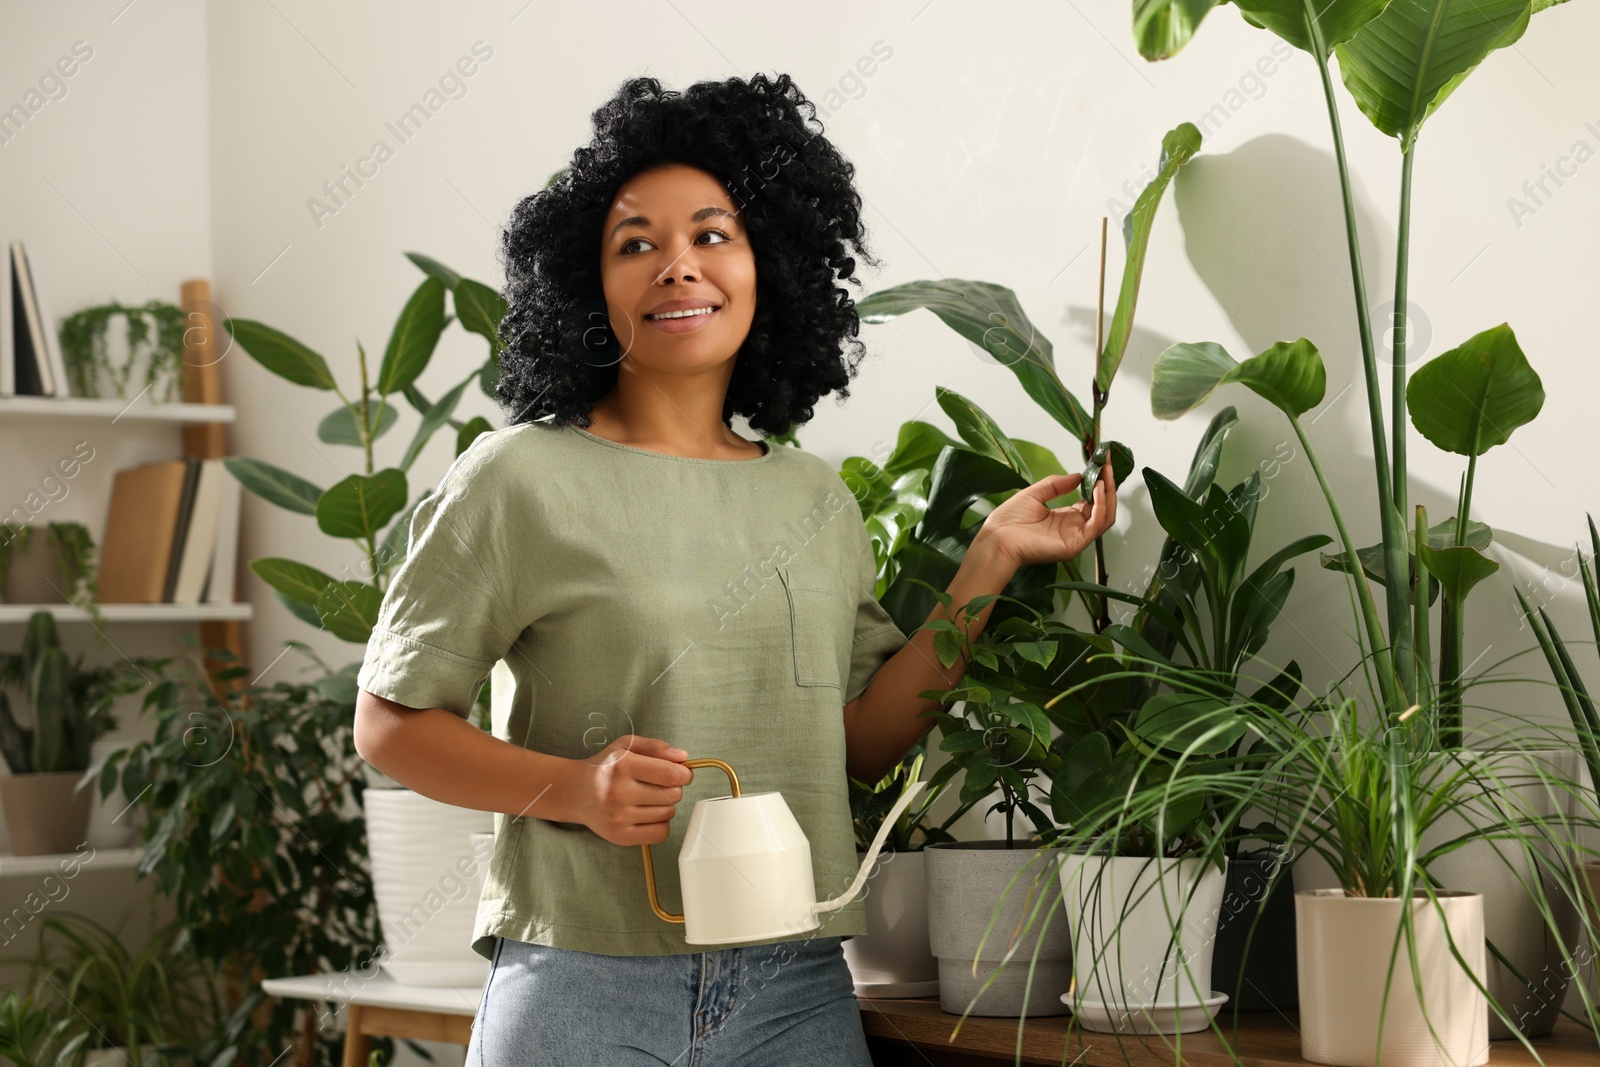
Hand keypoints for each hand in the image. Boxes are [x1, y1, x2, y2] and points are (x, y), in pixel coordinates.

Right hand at [563, 735, 693, 846]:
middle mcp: (619, 792)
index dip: (684, 774)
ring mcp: (618, 817)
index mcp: (622, 766)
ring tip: (649, 797)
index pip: (670, 774)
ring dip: (666, 805)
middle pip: (673, 795)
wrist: (575, 792)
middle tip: (661, 784)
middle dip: (674, 787)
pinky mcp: (619, 836)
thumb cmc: (605, 767)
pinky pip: (660, 833)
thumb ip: (656, 747)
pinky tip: (649, 813)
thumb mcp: (626, 745)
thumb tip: (683, 757)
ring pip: (668, 813)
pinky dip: (661, 823)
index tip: (683, 774)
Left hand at [980, 460, 1117, 569]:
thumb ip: (1056, 485)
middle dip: (1107, 485)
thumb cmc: (1008, 521)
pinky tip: (1097, 489)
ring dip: (1108, 494)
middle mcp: (1074, 528)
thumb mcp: (1034, 494)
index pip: (1092, 501)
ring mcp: (1076, 538)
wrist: (996, 539)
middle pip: (1103, 508)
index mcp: (1065, 518)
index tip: (1102, 463)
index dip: (1099, 482)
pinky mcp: (1074, 544)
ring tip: (1104, 475)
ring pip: (1105, 517)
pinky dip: (1101, 506)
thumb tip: (1078, 475)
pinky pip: (1096, 525)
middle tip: (1108, 464)